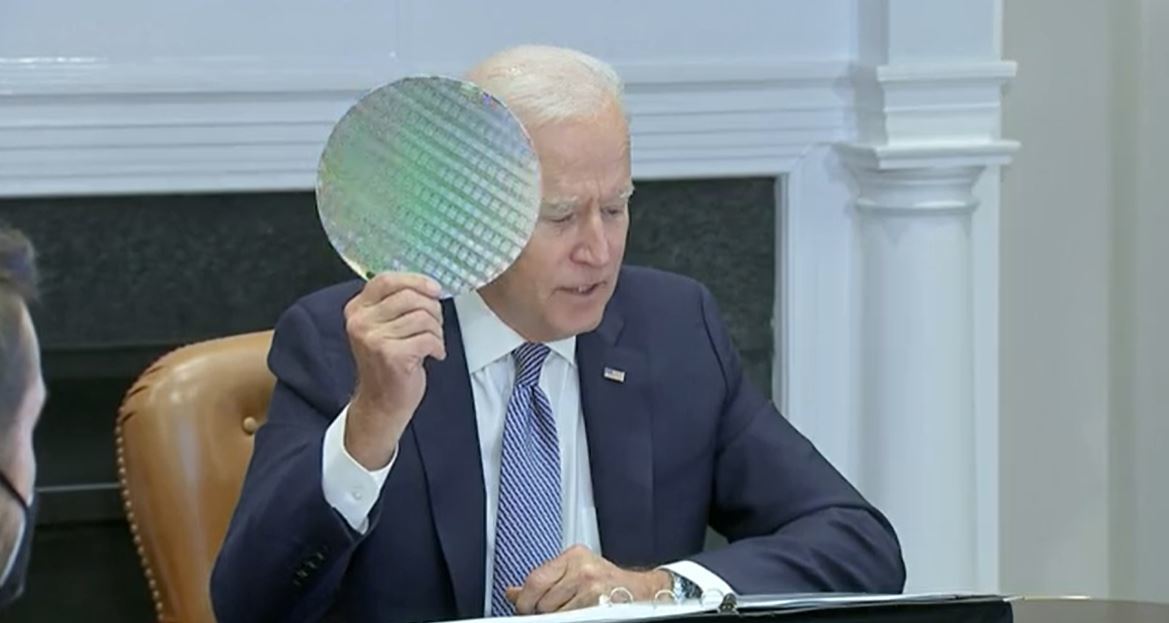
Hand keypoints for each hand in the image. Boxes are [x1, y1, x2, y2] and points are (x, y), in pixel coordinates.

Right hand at [343, 272, 444, 469]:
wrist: (381, 403)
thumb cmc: (388, 363)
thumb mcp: (382, 327)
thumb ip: (395, 303)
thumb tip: (428, 285)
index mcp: (356, 310)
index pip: (386, 280)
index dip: (415, 281)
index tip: (434, 290)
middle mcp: (360, 322)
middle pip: (410, 297)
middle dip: (432, 309)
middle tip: (435, 325)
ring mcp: (374, 339)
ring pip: (423, 317)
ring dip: (437, 331)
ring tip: (432, 343)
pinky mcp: (392, 355)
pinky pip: (428, 338)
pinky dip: (438, 346)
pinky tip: (434, 355)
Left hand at [505, 545, 670, 613]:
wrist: (640, 592)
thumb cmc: (607, 583)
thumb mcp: (573, 573)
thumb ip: (543, 582)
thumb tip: (512, 592)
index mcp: (573, 557)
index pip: (535, 580)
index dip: (525, 600)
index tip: (524, 608)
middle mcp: (583, 569)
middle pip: (543, 601)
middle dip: (544, 611)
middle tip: (557, 609)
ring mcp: (592, 588)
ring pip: (556, 614)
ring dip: (560, 616)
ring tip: (574, 610)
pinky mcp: (600, 605)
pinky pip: (572, 618)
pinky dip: (573, 618)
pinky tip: (583, 613)